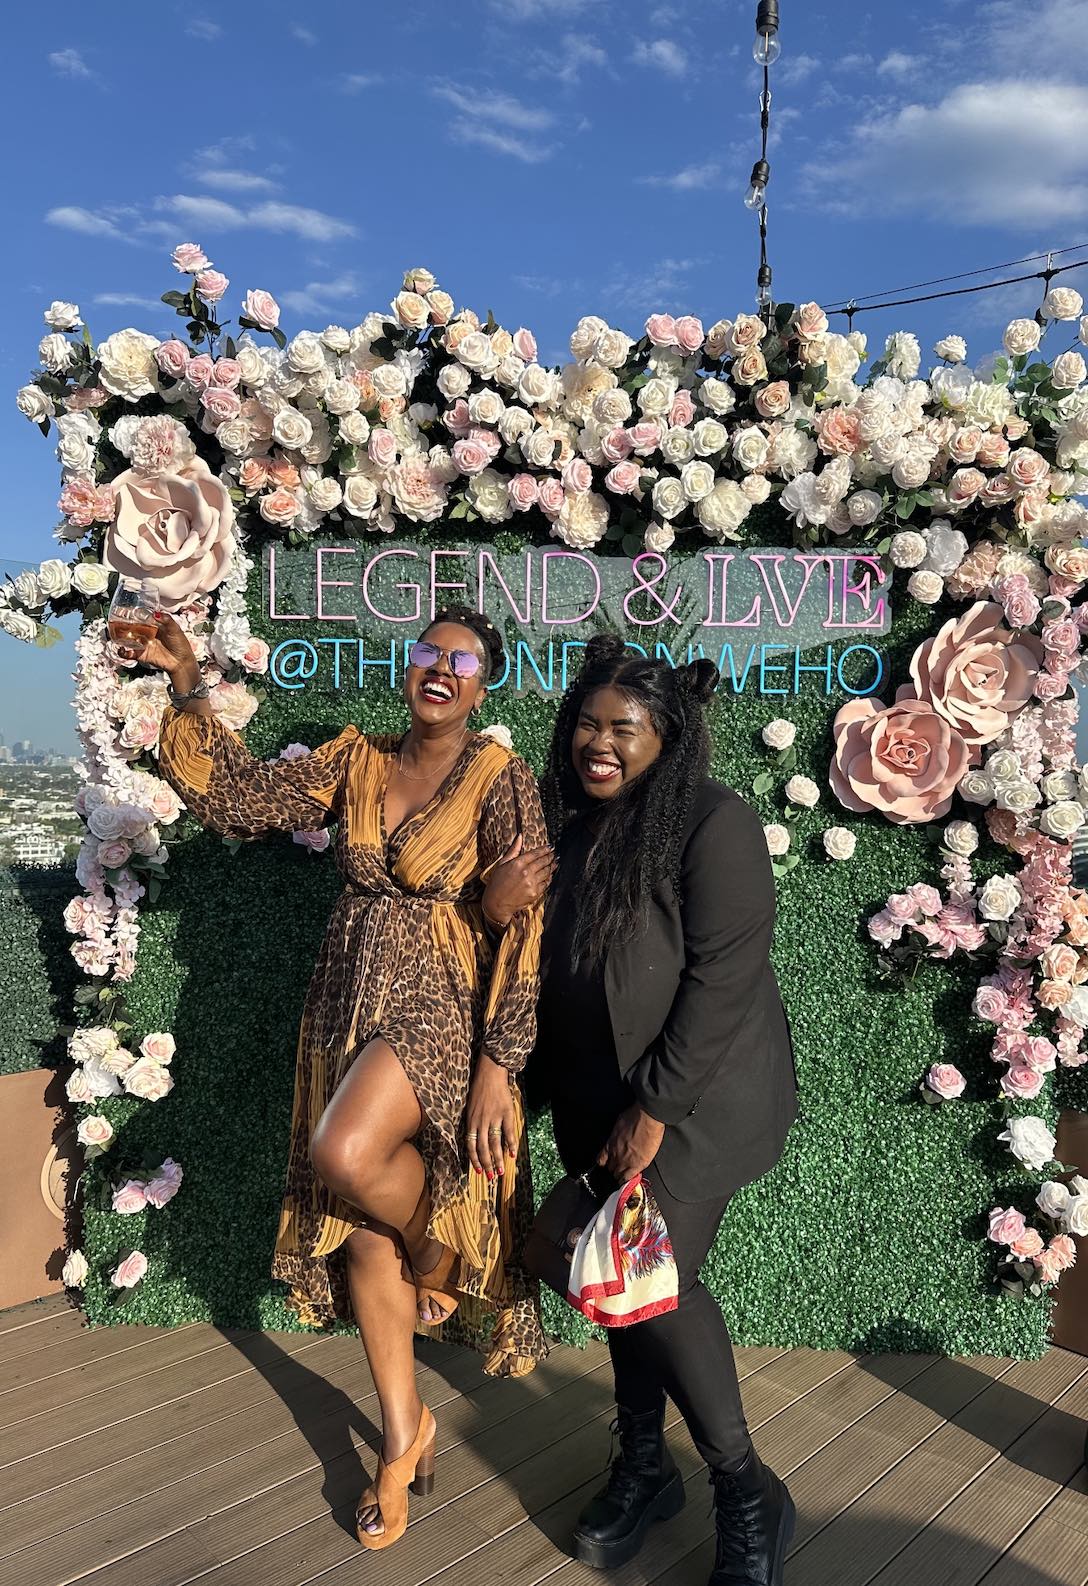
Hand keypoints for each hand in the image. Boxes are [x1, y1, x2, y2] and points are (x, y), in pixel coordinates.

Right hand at [116, 611, 197, 678]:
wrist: (181, 662)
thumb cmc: (180, 645)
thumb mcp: (175, 629)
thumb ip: (166, 620)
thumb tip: (155, 613)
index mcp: (155, 626)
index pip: (143, 618)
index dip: (135, 614)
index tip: (128, 610)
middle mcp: (147, 634)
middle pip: (133, 627)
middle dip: (125, 624)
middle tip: (118, 620)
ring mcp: (143, 644)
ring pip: (129, 639)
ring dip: (121, 636)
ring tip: (115, 633)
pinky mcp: (142, 654)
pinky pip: (130, 653)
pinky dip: (123, 652)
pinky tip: (121, 649)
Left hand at [465, 1055, 518, 1179]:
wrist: (489, 1072)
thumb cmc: (478, 1089)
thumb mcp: (470, 1107)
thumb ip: (473, 1123)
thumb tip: (476, 1138)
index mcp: (471, 1120)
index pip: (471, 1145)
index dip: (474, 1159)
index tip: (478, 1171)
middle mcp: (481, 1121)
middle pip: (483, 1148)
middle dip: (487, 1164)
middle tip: (490, 1176)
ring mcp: (494, 1118)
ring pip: (495, 1143)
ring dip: (498, 1159)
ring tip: (501, 1171)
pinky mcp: (506, 1112)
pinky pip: (509, 1132)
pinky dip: (511, 1144)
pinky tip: (513, 1154)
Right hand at [481, 833, 554, 929]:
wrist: (497, 903)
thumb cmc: (497, 883)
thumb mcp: (502, 864)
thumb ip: (513, 850)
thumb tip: (519, 836)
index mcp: (517, 863)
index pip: (535, 853)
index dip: (544, 849)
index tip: (550, 847)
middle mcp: (526, 872)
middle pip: (543, 862)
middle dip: (550, 857)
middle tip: (554, 854)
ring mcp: (531, 883)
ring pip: (546, 872)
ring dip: (552, 866)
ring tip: (555, 863)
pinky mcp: (535, 893)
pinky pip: (546, 883)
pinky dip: (549, 878)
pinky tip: (550, 875)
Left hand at [597, 1104, 664, 1182]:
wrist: (647, 1119)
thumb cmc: (634, 1117)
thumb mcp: (619, 1125)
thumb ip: (617, 1135)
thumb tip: (618, 1137)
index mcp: (610, 1144)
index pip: (601, 1160)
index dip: (603, 1163)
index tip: (605, 1165)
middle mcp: (616, 1154)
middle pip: (610, 1168)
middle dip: (612, 1169)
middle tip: (616, 1170)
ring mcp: (626, 1161)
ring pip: (618, 1175)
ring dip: (619, 1176)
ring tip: (621, 1178)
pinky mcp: (638, 1165)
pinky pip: (629, 1178)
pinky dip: (627, 1181)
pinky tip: (627, 1183)